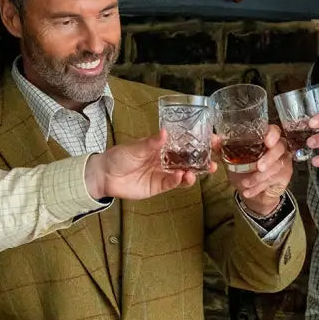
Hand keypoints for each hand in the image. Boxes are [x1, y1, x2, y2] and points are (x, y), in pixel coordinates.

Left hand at [85, 131, 214, 200]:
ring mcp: (163, 173)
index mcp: (162, 146)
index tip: (213, 140)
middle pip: (189, 160)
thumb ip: (151, 143)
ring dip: (193, 173)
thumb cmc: (119, 156)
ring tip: (196, 172)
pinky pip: (172, 184)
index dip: (200, 142)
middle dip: (203, 160)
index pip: (185, 143)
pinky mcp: (158, 186)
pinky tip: (182, 177)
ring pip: (184, 174)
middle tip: (214, 160)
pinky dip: (178, 181)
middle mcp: (166, 160)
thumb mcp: (135, 147)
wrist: (105, 175)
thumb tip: (165, 133)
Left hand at [226, 124, 291, 216]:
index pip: (274, 131)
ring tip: (245, 184)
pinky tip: (248, 192)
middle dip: (269, 158)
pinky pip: (274, 180)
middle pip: (279, 148)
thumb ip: (222, 148)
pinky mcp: (285, 175)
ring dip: (259, 177)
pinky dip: (259, 187)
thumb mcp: (230, 159)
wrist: (250, 190)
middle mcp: (278, 147)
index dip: (272, 135)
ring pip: (276, 166)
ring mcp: (283, 161)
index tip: (267, 141)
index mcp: (265, 139)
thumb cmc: (242, 170)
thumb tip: (214, 138)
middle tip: (258, 167)